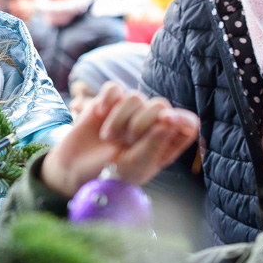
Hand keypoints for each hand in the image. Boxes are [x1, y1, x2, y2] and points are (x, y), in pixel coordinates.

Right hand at [41, 82, 199, 196]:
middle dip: (141, 123)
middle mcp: (150, 124)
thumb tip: (169, 121)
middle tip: (125, 141)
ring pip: (135, 97)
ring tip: (108, 138)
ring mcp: (129, 112)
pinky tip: (100, 113)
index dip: (182, 118)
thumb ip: (153, 145)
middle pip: (160, 105)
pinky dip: (107, 98)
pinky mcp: (107, 102)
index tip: (166, 120)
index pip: (187, 123)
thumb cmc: (108, 174)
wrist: (74, 170)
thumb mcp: (133, 167)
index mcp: (165, 143)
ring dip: (119, 119)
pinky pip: (114, 88)